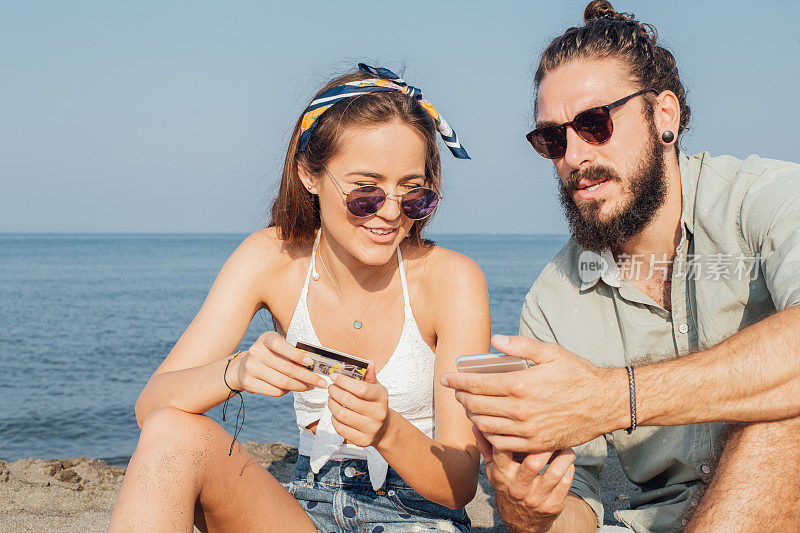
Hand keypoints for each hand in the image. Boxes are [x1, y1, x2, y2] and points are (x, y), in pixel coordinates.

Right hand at [230, 331, 326, 395]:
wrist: (244, 366)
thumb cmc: (270, 355)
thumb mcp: (279, 347)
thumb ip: (293, 352)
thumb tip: (314, 365)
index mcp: (265, 339)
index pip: (280, 345)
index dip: (297, 355)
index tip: (311, 363)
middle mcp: (255, 352)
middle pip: (286, 368)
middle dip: (307, 377)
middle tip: (320, 382)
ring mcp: (250, 368)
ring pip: (282, 382)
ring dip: (301, 386)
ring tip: (310, 386)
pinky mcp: (248, 383)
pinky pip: (275, 391)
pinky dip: (288, 391)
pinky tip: (294, 388)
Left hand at [327, 363, 390, 447]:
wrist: (384, 428)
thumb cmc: (375, 403)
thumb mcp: (375, 388)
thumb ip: (369, 375)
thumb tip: (369, 362)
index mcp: (381, 397)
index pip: (361, 389)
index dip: (344, 381)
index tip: (334, 376)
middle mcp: (378, 413)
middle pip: (348, 401)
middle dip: (334, 391)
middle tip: (331, 387)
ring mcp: (371, 428)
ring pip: (342, 414)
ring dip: (331, 404)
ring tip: (331, 399)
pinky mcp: (362, 440)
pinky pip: (341, 428)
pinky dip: (334, 419)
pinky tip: (335, 413)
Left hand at [441, 334, 626, 451]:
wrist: (604, 404)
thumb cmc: (578, 374)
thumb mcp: (551, 352)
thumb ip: (521, 345)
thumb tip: (494, 340)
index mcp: (521, 385)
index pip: (476, 384)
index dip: (456, 380)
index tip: (445, 377)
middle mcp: (520, 411)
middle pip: (476, 405)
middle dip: (461, 396)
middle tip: (456, 389)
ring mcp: (527, 431)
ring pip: (485, 426)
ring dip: (472, 415)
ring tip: (469, 405)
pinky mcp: (535, 445)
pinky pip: (501, 444)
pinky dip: (487, 434)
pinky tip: (485, 425)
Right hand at [476, 427, 575, 529]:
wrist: (522, 519)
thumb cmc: (508, 484)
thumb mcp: (494, 468)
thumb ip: (486, 446)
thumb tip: (476, 424)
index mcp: (503, 475)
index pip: (504, 451)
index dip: (514, 435)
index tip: (526, 423)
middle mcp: (518, 488)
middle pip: (533, 463)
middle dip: (546, 446)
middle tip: (553, 434)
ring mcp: (536, 498)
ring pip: (555, 472)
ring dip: (564, 455)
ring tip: (565, 445)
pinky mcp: (553, 505)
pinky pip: (566, 482)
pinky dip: (569, 467)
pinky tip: (567, 460)